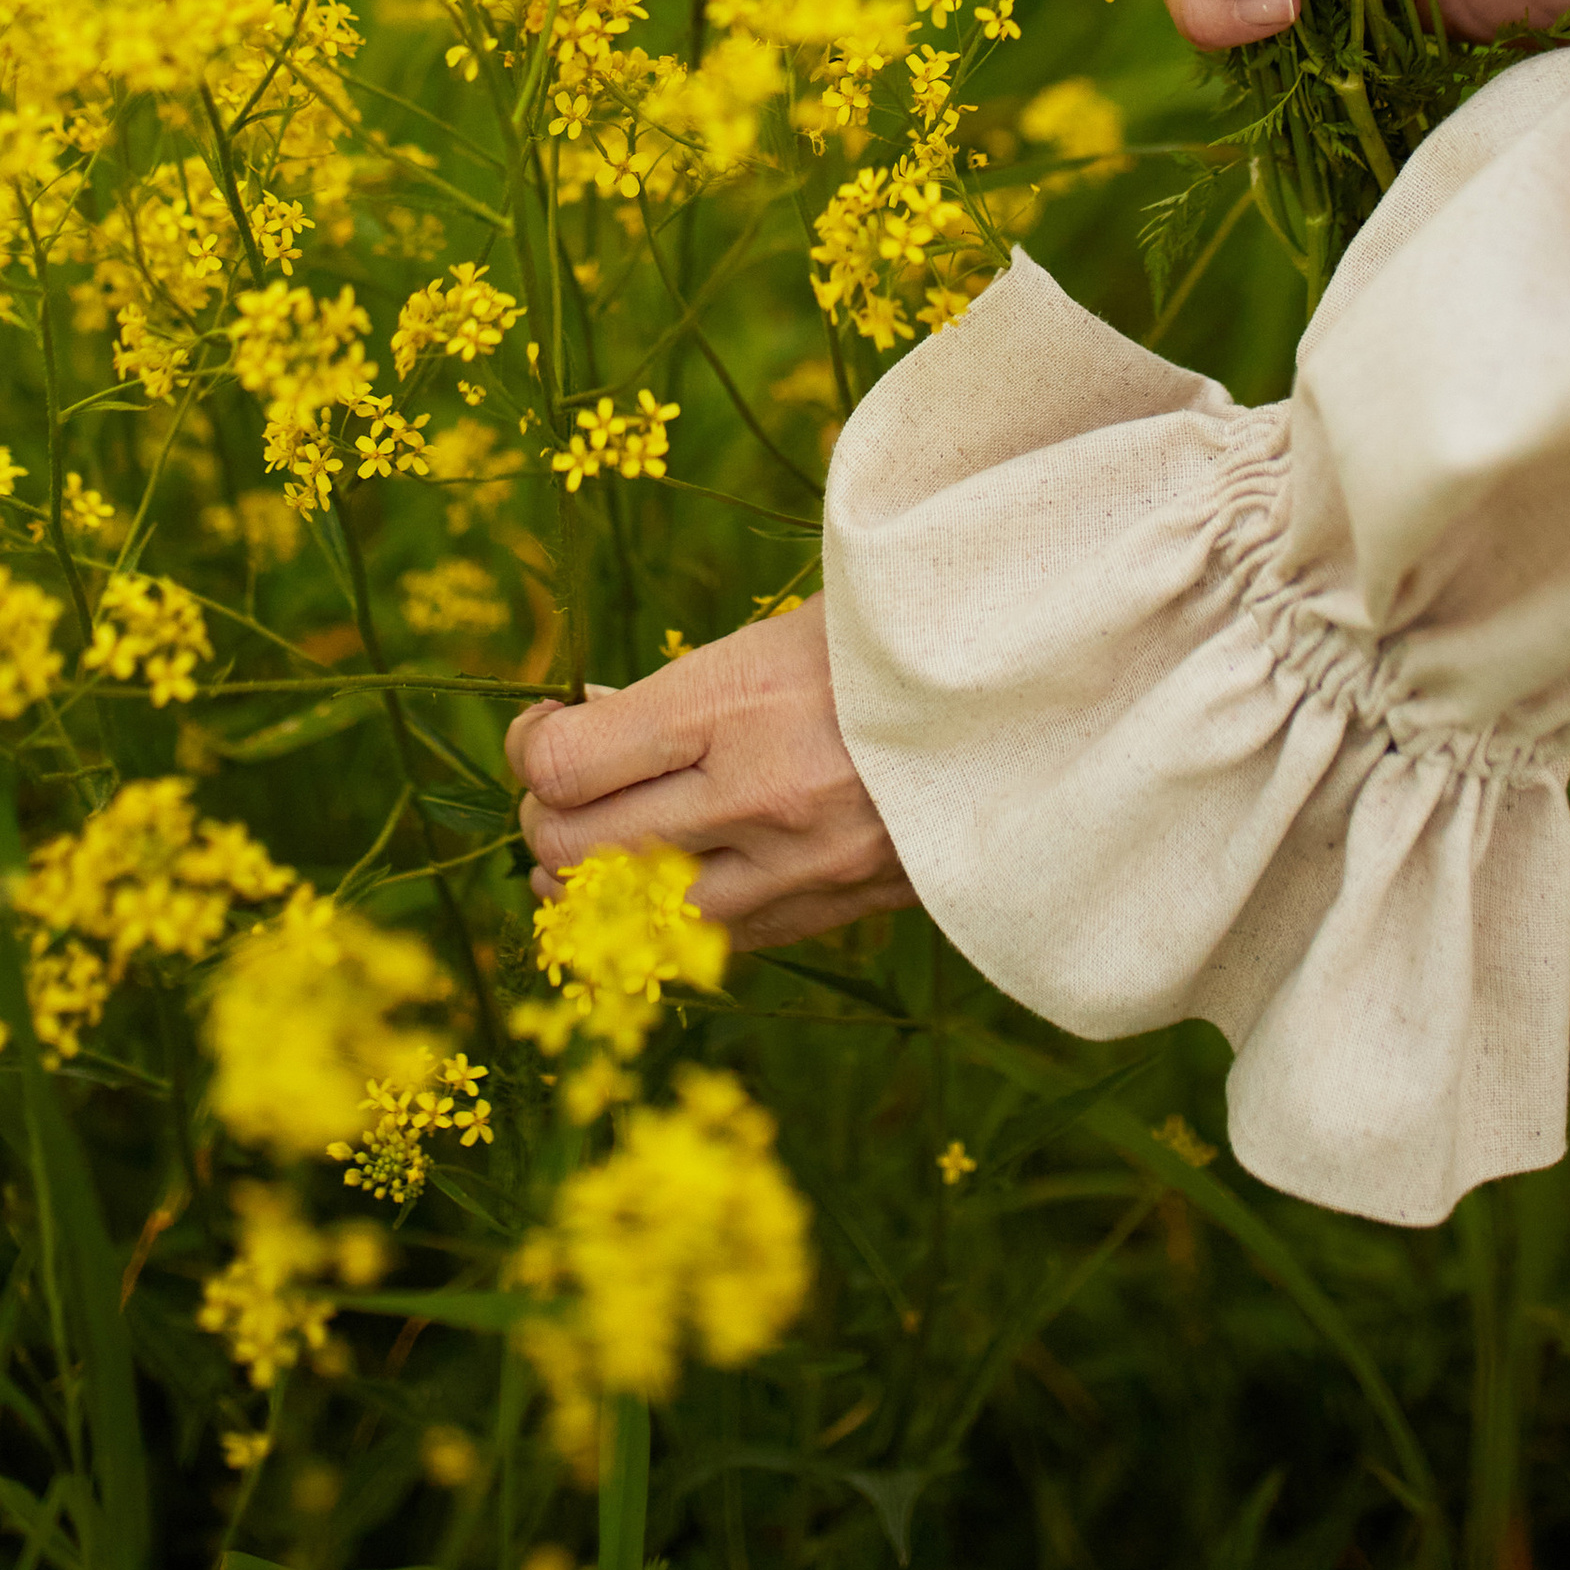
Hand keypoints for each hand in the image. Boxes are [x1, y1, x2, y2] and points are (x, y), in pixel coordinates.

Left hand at [504, 595, 913, 955]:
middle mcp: (757, 797)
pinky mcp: (832, 913)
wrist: (1039, 695)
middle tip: (561, 787)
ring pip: (630, 919)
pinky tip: (665, 879)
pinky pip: (709, 942)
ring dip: (590, 888)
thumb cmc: (902, 633)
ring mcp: (797, 870)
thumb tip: (585, 727)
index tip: (546, 725)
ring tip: (593, 846)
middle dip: (544, 820)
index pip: (565, 765)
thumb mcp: (788, 627)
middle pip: (575, 852)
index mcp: (738, 701)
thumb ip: (686, 688)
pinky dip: (667, 916)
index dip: (531, 747)